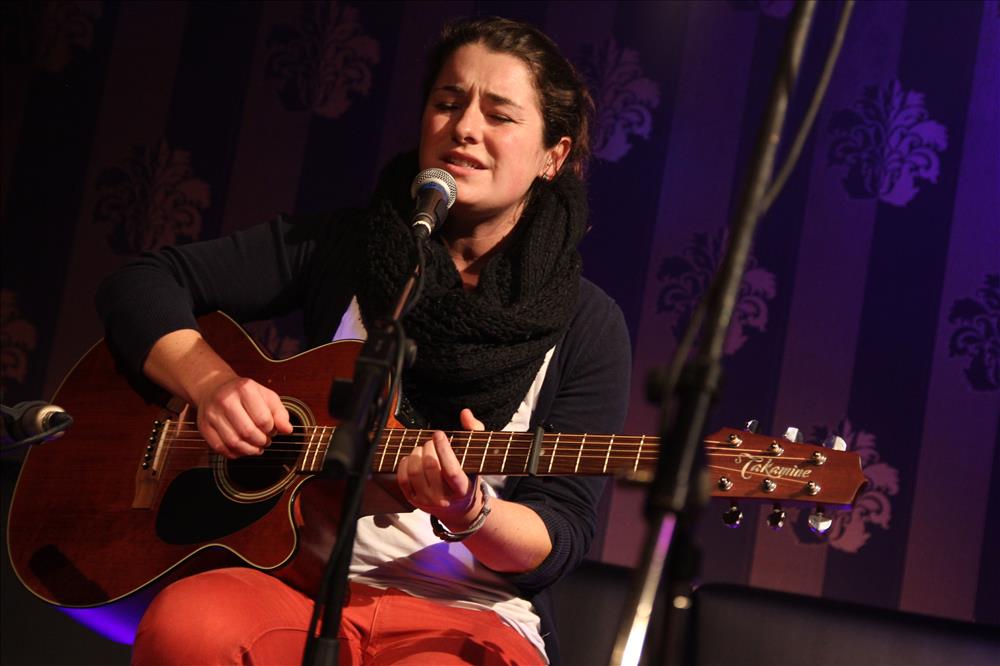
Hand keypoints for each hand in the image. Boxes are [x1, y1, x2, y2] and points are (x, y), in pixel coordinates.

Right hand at [194, 375, 292, 458]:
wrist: (215, 388)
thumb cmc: (244, 393)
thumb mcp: (266, 396)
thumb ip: (280, 413)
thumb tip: (287, 430)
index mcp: (244, 389)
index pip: (263, 419)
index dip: (271, 430)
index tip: (272, 430)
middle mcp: (225, 400)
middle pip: (248, 432)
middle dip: (261, 441)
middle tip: (265, 441)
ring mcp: (212, 414)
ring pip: (234, 442)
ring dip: (249, 450)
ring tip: (256, 447)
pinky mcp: (203, 426)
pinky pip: (220, 448)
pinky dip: (234, 454)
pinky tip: (242, 449)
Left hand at [397, 408, 485, 526]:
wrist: (458, 510)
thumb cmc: (468, 478)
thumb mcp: (476, 458)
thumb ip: (474, 432)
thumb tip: (465, 413)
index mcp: (462, 489)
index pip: (450, 469)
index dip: (443, 448)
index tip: (439, 434)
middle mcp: (444, 498)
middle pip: (430, 467)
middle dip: (428, 447)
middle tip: (431, 441)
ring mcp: (427, 501)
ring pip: (415, 472)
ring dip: (416, 453)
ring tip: (422, 448)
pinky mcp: (413, 500)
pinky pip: (403, 479)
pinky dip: (405, 463)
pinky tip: (412, 457)